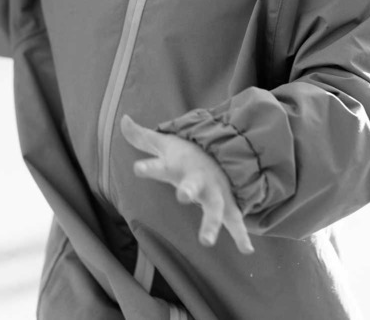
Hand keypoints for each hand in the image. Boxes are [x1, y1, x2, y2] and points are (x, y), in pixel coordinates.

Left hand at [120, 115, 253, 253]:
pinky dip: (242, 235)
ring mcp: (214, 193)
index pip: (160, 166)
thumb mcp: (165, 144)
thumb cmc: (187, 153)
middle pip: (192, 185)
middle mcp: (196, 180)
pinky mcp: (228, 205)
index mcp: (178, 167)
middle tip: (182, 196)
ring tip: (206, 242)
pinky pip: (236, 221)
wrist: (225, 153)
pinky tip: (247, 250)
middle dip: (188, 190)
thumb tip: (123, 119)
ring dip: (211, 223)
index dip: (149, 167)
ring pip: (215, 207)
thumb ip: (142, 138)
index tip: (138, 168)